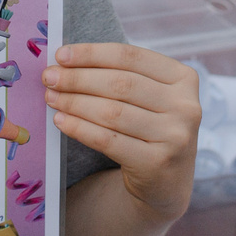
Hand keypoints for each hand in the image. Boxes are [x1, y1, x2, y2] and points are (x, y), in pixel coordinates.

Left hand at [44, 43, 200, 221]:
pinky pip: (108, 140)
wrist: (166, 181)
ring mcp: (175, 136)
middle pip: (120, 84)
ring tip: (51, 98)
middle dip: (78, 78)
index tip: (61, 55)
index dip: (92, 53)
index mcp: (184, 78)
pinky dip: (79, 128)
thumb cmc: (149, 128)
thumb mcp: (149, 98)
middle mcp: (186, 105)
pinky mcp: (157, 163)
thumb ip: (120, 76)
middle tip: (49, 77)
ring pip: (112, 112)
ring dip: (74, 103)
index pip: (131, 57)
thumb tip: (66, 62)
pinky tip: (61, 121)